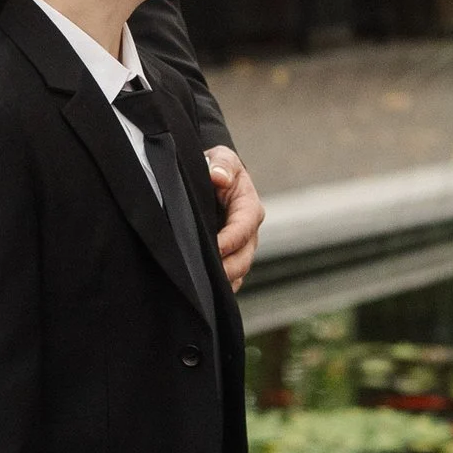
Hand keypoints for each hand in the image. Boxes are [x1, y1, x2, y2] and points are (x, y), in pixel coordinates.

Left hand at [208, 147, 262, 291]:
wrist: (214, 178)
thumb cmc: (217, 167)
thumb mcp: (220, 158)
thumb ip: (221, 164)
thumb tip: (219, 177)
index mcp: (248, 208)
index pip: (242, 229)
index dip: (229, 241)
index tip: (213, 250)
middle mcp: (249, 232)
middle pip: (243, 258)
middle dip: (227, 270)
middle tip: (204, 278)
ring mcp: (241, 248)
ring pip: (238, 272)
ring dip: (223, 282)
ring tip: (203, 290)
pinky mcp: (231, 258)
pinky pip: (230, 279)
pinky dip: (220, 288)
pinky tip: (203, 294)